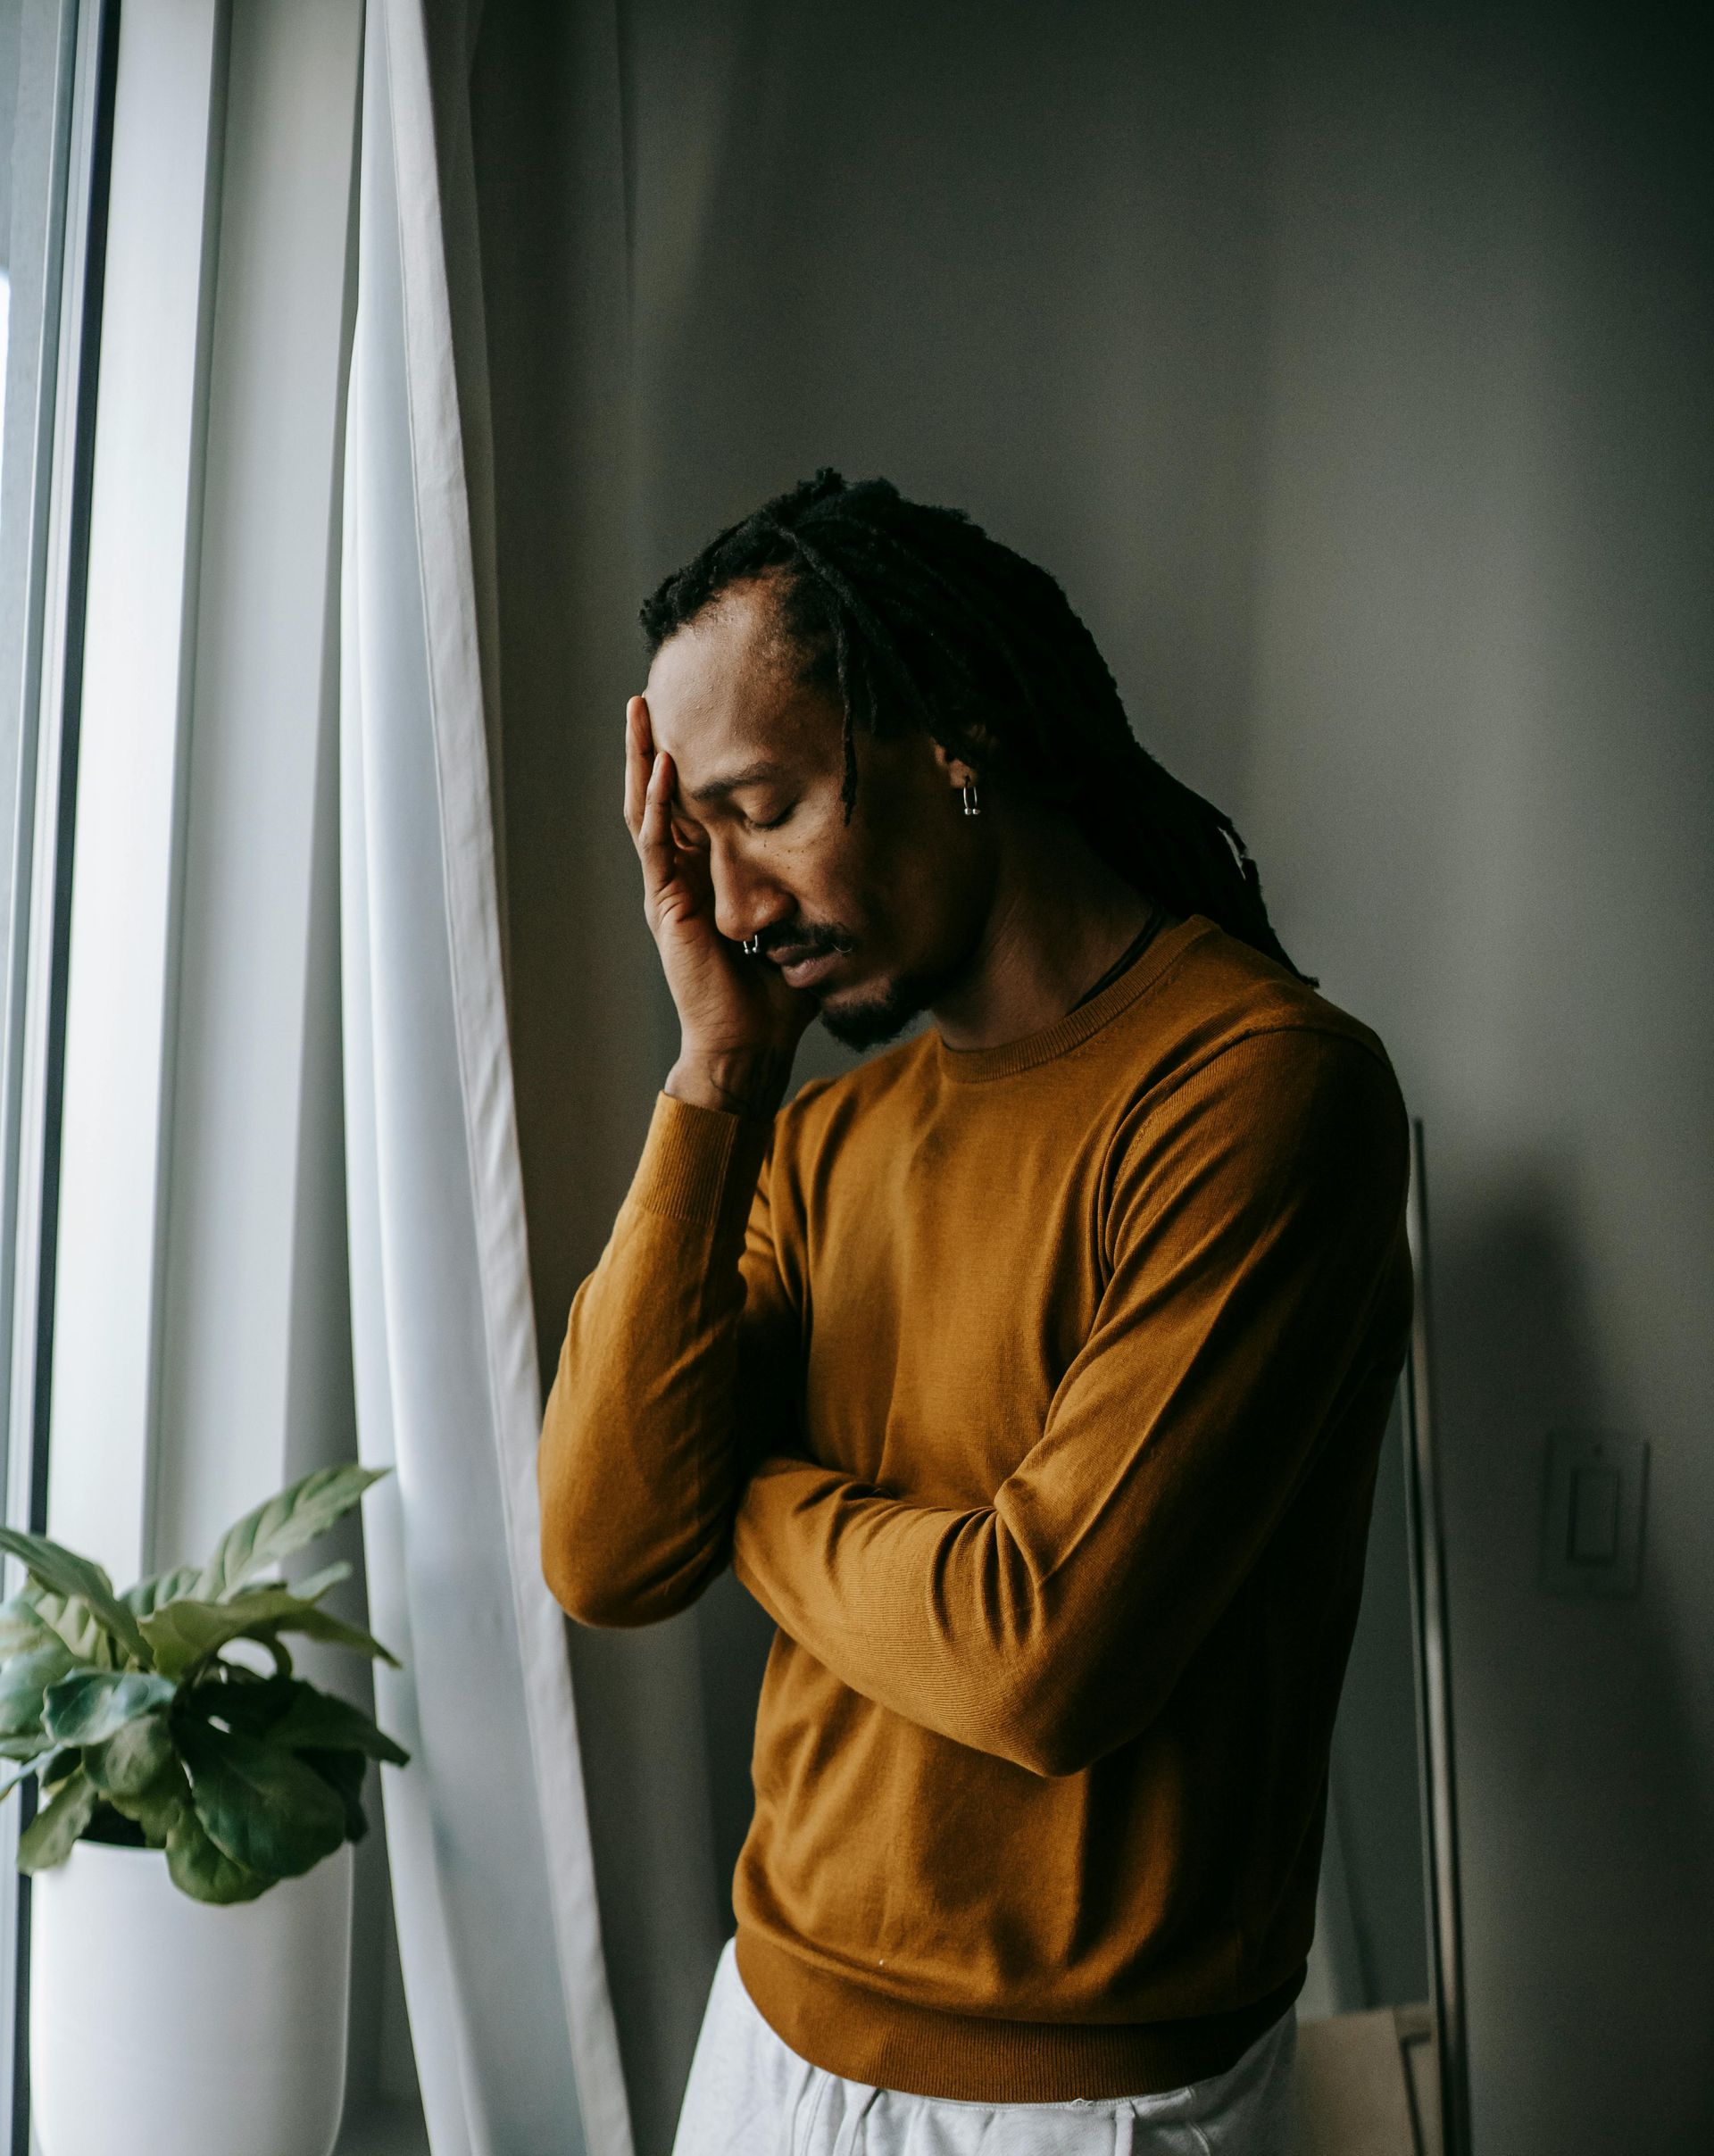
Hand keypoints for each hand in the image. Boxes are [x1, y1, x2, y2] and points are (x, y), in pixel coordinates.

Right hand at [625, 695, 811, 1113]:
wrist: (750, 1042)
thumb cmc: (776, 994)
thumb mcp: (805, 923)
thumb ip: (819, 888)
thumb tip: (867, 854)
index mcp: (707, 875)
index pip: (694, 805)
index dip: (694, 763)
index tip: (702, 717)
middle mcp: (681, 874)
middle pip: (659, 794)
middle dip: (654, 744)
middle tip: (651, 694)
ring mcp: (668, 887)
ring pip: (647, 808)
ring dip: (644, 758)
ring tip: (642, 710)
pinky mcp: (665, 903)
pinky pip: (657, 843)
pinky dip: (659, 803)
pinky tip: (665, 767)